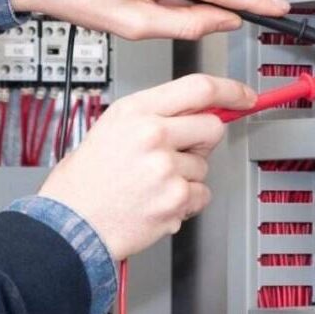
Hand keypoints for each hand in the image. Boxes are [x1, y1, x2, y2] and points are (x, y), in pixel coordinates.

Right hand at [37, 74, 254, 259]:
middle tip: (177, 154)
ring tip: (151, 185)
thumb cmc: (84, 182)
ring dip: (186, 177)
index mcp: (135, 111)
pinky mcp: (175, 200)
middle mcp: (153, 135)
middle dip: (202, 141)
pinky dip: (185, 203)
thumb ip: (154, 115)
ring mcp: (166, 168)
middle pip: (212, 127)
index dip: (230, 90)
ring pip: (204, 166)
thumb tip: (196, 111)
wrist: (69, 225)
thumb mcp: (110, 128)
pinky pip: (201, 195)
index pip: (199, 88)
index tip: (244, 96)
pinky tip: (156, 202)